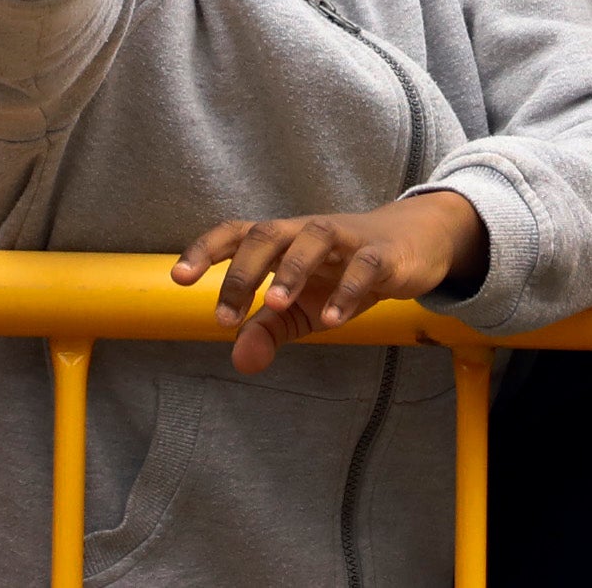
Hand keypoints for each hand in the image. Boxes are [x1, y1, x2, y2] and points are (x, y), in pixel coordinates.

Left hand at [171, 191, 487, 372]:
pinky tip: (334, 319)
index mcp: (281, 240)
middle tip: (223, 316)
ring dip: (291, 270)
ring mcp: (346, 238)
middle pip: (266, 233)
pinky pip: (363, 265)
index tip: (179, 279)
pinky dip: (347, 290)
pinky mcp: (383, 253)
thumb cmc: (342, 272)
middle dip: (242, 272)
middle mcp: (306, 231)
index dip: (205, 251)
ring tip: (274, 305)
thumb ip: (269, 329)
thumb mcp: (303, 307)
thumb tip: (239, 359)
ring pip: (313, 236)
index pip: (236, 234)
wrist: (411, 245)